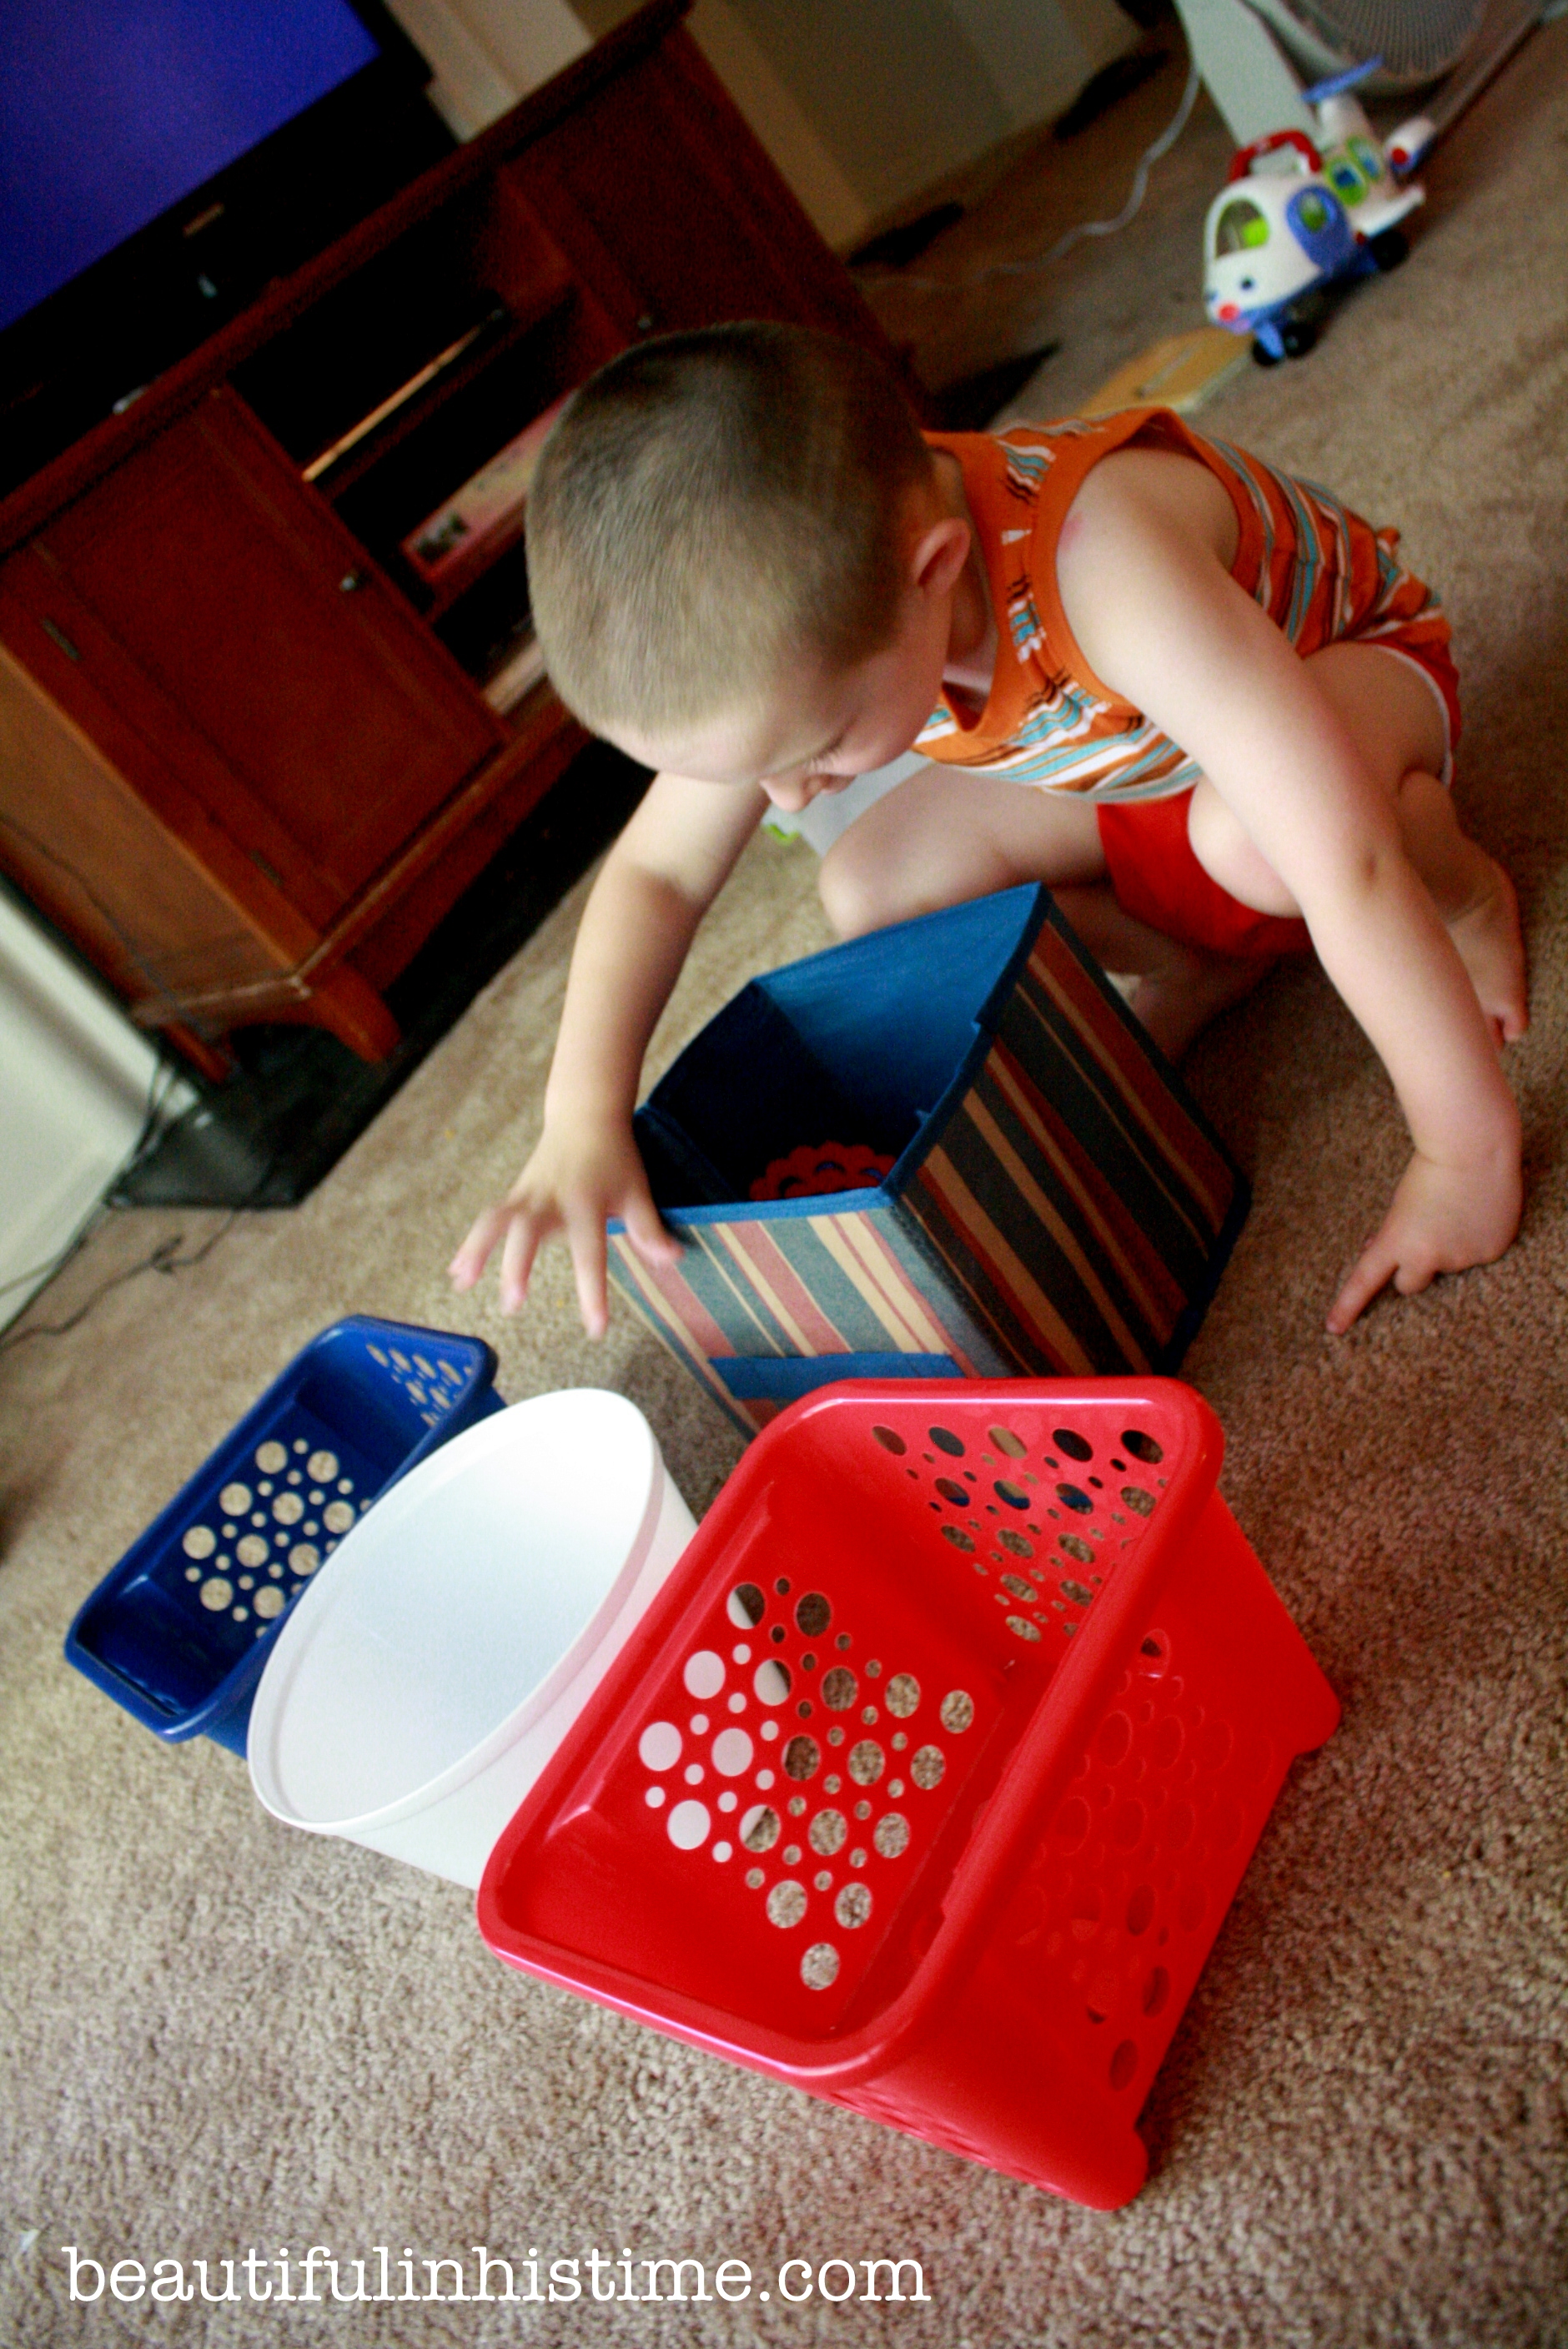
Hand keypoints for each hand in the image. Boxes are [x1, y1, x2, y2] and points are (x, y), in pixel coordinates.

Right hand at [448, 1113, 680, 1337]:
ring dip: (478, 1250)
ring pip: (497, 1221)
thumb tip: (672, 1260)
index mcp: (587, 1203)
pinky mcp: (516, 1194)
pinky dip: (472, 1244)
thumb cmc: (615, 1158)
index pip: (590, 1253)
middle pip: (530, 1231)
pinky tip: (457, 1272)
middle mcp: (553, 1199)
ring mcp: (529, 1195)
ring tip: (462, 1282)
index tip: (595, 1329)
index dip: (592, 1292)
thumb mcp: (638, 1190)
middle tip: (513, 1303)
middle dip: (519, 1266)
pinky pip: (490, 1219)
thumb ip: (649, 1229)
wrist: (585, 1115)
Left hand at [1326, 1143, 1521, 1333]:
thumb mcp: (1400, 1204)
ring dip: (1448, 1249)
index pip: (1365, 1281)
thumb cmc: (1431, 1169)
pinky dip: (1477, 1240)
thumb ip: (1391, 1234)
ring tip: (1457, 1212)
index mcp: (1396, 1241)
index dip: (1348, 1306)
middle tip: (1425, 1234)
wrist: (1474, 1147)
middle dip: (1412, 1268)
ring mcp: (1461, 1258)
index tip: (1332, 1329)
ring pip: (1447, 1268)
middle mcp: (1427, 1256)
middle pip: (1409, 1285)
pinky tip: (1480, 1214)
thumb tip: (1376, 1253)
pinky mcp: (1490, 1253)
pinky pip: (1477, 1255)